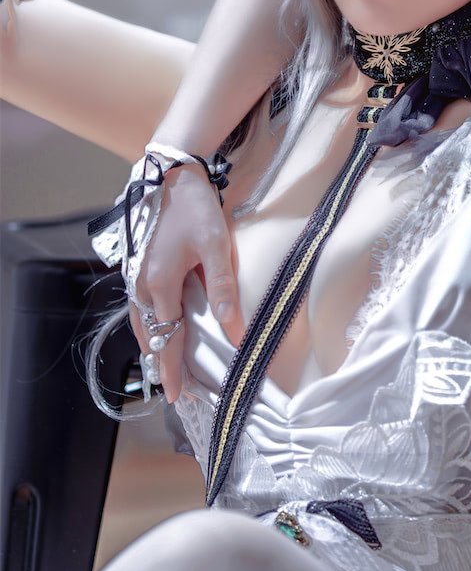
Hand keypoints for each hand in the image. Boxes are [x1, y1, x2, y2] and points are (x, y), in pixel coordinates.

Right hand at [128, 164, 243, 402]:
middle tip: (175, 389)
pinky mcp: (135, 264)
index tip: (177, 397)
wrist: (169, 173)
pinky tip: (157, 325)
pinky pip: (138, 305)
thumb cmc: (194, 207)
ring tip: (163, 365)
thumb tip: (234, 331)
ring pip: (140, 322)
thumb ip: (224, 290)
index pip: (167, 340)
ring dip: (152, 344)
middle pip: (149, 336)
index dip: (173, 370)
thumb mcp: (216, 246)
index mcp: (160, 285)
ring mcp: (134, 275)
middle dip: (161, 363)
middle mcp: (141, 285)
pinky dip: (147, 324)